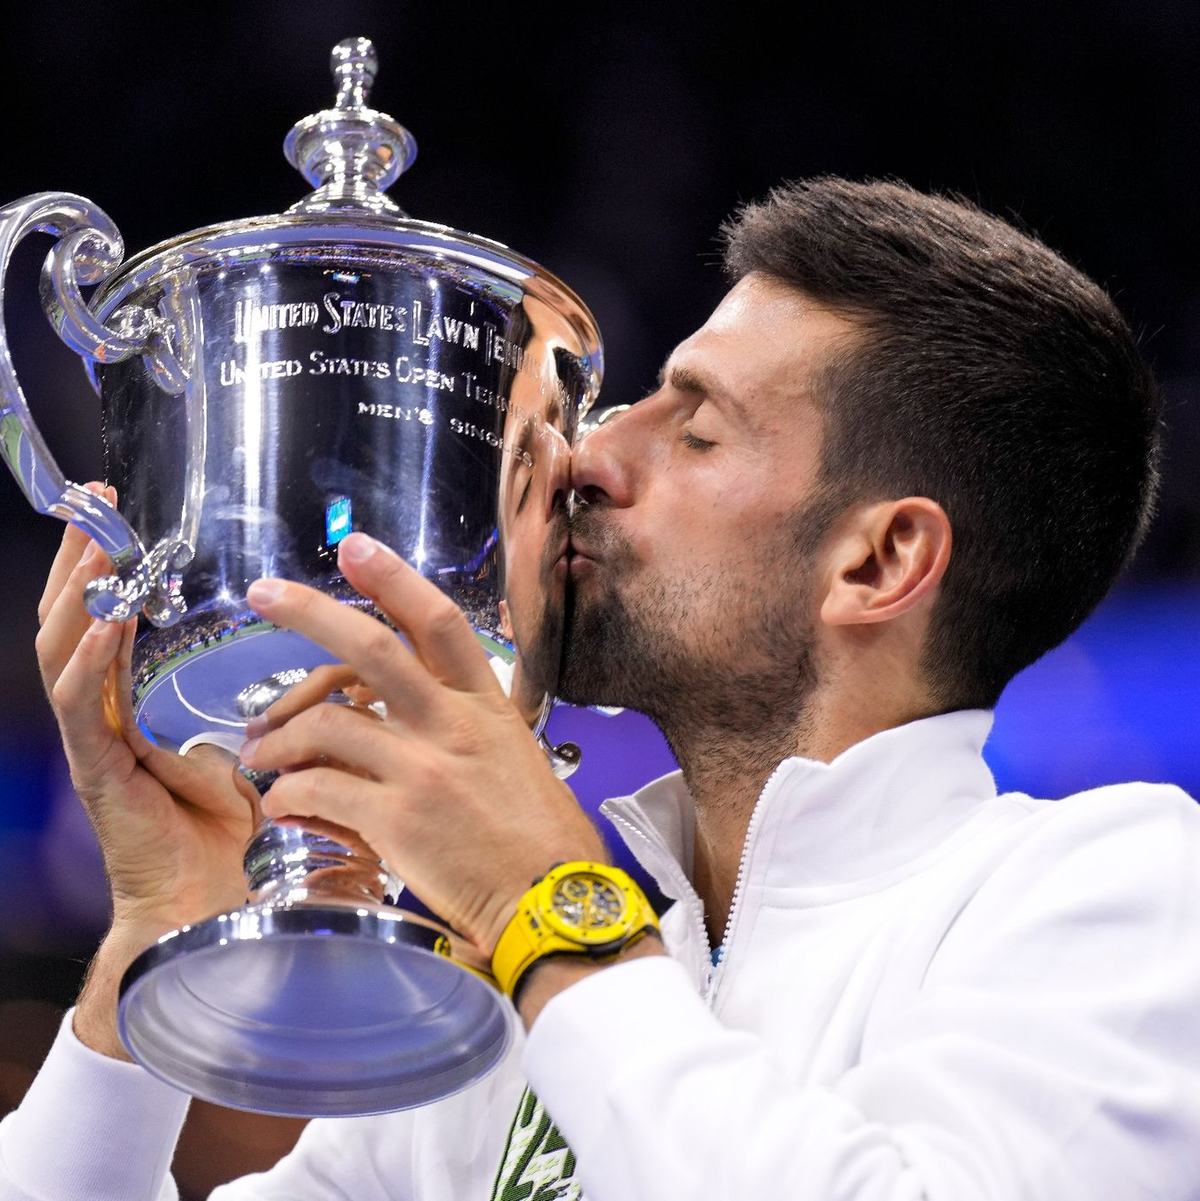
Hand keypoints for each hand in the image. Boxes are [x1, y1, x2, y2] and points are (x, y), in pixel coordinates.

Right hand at [37, 488, 256, 938]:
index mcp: (127, 713)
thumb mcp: (245, 761)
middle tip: (93, 499)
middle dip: (81, 559)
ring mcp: (92, 745)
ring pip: (65, 654)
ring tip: (98, 542)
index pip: (103, 624)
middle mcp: (100, 721)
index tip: (114, 514)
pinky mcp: (98, 774)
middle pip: (72, 624)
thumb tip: (293, 688)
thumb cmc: (233, 841)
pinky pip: (84, 709)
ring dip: (81, 594)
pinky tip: (108, 626)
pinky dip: (93, 664)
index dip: (105, 570)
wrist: (211, 909)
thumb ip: (251, 721)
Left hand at [240, 531, 606, 958]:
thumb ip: (463, 728)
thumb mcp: (513, 758)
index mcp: (486, 705)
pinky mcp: (396, 819)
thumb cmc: (540, 837)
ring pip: (327, 723)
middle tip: (262, 593)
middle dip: (309, 611)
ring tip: (261, 753)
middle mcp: (452, 724)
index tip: (356, 548)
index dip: (393, 578)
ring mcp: (423, 769)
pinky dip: (288, 793)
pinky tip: (282, 804)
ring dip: (280, 737)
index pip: (437, 622)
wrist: (554, 901)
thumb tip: (403, 722)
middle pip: (370, 648)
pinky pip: (318, 788)